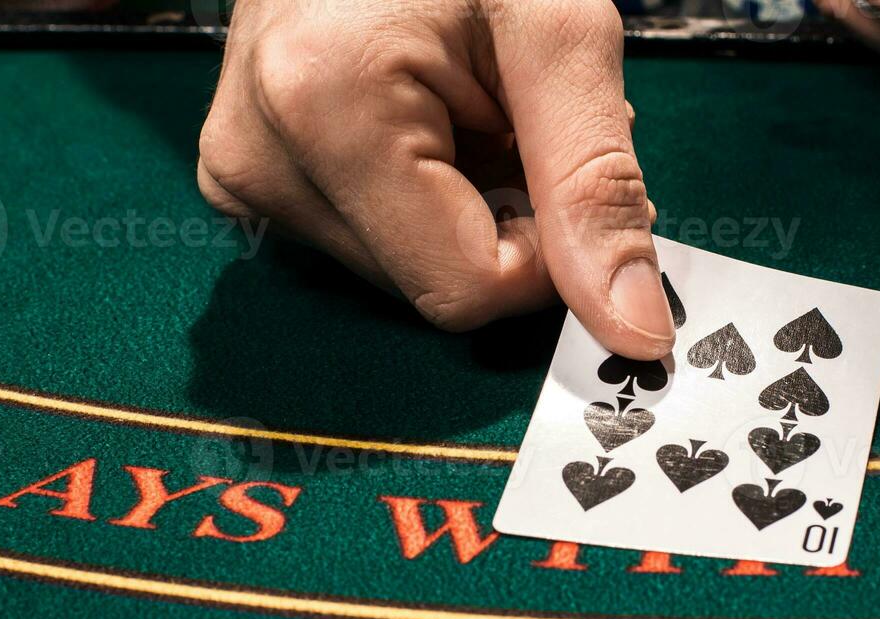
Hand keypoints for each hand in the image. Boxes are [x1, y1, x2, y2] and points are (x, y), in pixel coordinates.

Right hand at [197, 0, 674, 358]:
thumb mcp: (556, 30)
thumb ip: (595, 183)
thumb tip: (634, 326)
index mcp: (324, 110)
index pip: (464, 288)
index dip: (544, 254)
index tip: (562, 170)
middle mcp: (261, 158)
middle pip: (432, 283)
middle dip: (502, 215)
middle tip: (509, 112)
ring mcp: (245, 172)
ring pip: (404, 270)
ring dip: (465, 204)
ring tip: (465, 101)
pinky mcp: (248, 176)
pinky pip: (367, 239)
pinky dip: (421, 196)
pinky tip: (424, 118)